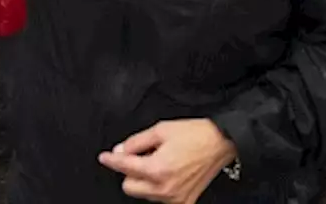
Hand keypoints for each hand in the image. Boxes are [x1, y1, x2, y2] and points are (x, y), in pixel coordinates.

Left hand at [98, 120, 236, 203]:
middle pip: (129, 186)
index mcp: (157, 169)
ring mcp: (174, 198)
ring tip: (161, 161)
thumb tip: (119, 151)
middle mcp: (164, 188)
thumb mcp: (161, 130)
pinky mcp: (184, 202)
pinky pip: (160, 198)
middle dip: (130, 171)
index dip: (111, 160)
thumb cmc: (195, 134)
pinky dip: (159, 187)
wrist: (221, 143)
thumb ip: (136, 142)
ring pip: (144, 193)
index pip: (124, 166)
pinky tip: (169, 173)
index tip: (105, 157)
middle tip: (143, 156)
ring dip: (145, 179)